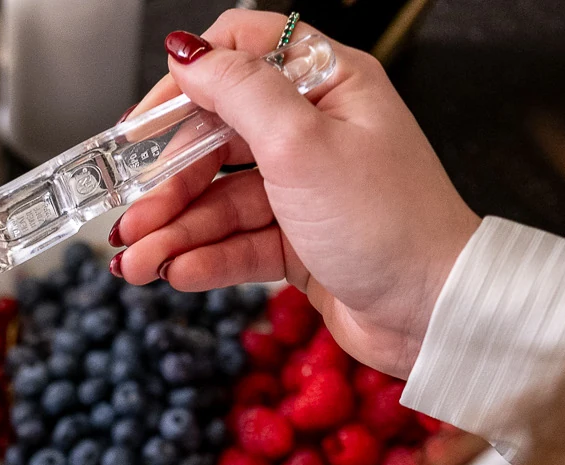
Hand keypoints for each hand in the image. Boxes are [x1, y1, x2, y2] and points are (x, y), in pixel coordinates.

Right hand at [111, 14, 480, 376]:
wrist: (434, 313)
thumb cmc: (392, 224)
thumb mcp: (302, 144)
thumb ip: (240, 91)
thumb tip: (190, 51)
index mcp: (328, 85)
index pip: (241, 57)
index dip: (186, 86)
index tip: (142, 125)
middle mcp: (316, 131)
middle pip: (217, 140)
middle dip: (167, 183)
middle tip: (130, 217)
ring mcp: (306, 189)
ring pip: (220, 200)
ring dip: (174, 232)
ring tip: (137, 264)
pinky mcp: (300, 242)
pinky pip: (237, 242)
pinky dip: (204, 259)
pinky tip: (176, 274)